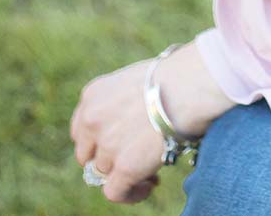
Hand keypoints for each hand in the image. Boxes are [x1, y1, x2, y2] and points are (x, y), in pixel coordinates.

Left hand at [70, 41, 234, 203]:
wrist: (189, 85)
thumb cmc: (175, 76)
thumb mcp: (136, 80)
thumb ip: (122, 102)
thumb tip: (131, 123)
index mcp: (94, 95)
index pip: (82, 129)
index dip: (98, 140)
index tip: (117, 142)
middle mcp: (92, 120)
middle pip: (89, 153)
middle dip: (108, 157)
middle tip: (132, 156)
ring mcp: (107, 144)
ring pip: (106, 171)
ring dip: (126, 172)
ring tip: (151, 166)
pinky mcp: (124, 167)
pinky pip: (115, 192)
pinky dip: (131, 193)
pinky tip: (149, 185)